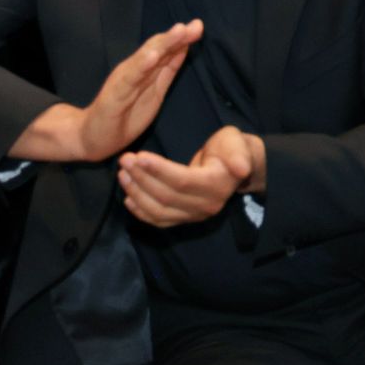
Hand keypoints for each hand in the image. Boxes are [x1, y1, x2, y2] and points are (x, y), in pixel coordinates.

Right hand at [75, 20, 201, 160]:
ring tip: (179, 31)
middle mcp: (134, 69)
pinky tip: (152, 56)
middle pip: (157, 48)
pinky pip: (130, 78)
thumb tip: (185, 47)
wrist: (94, 137)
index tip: (199, 25)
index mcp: (145, 69)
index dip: (182, 38)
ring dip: (163, 44)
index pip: (165, 49)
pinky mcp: (114, 94)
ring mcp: (124, 79)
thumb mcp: (154, 90)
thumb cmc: (124, 114)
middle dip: (176, 36)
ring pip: (146, 58)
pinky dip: (141, 65)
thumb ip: (167, 69)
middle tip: (196, 25)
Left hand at [118, 125, 260, 227]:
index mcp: (217, 185)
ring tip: (123, 174)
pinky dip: (141, 212)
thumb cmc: (231, 149)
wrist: (235, 168)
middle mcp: (207, 206)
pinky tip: (128, 198)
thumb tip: (241, 168)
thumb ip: (238, 154)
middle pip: (167, 196)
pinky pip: (160, 221)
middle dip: (142, 178)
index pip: (182, 181)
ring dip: (137, 193)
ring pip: (160, 211)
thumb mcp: (236, 143)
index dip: (159, 171)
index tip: (139, 157)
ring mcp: (195, 216)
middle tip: (125, 160)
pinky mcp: (185, 219)